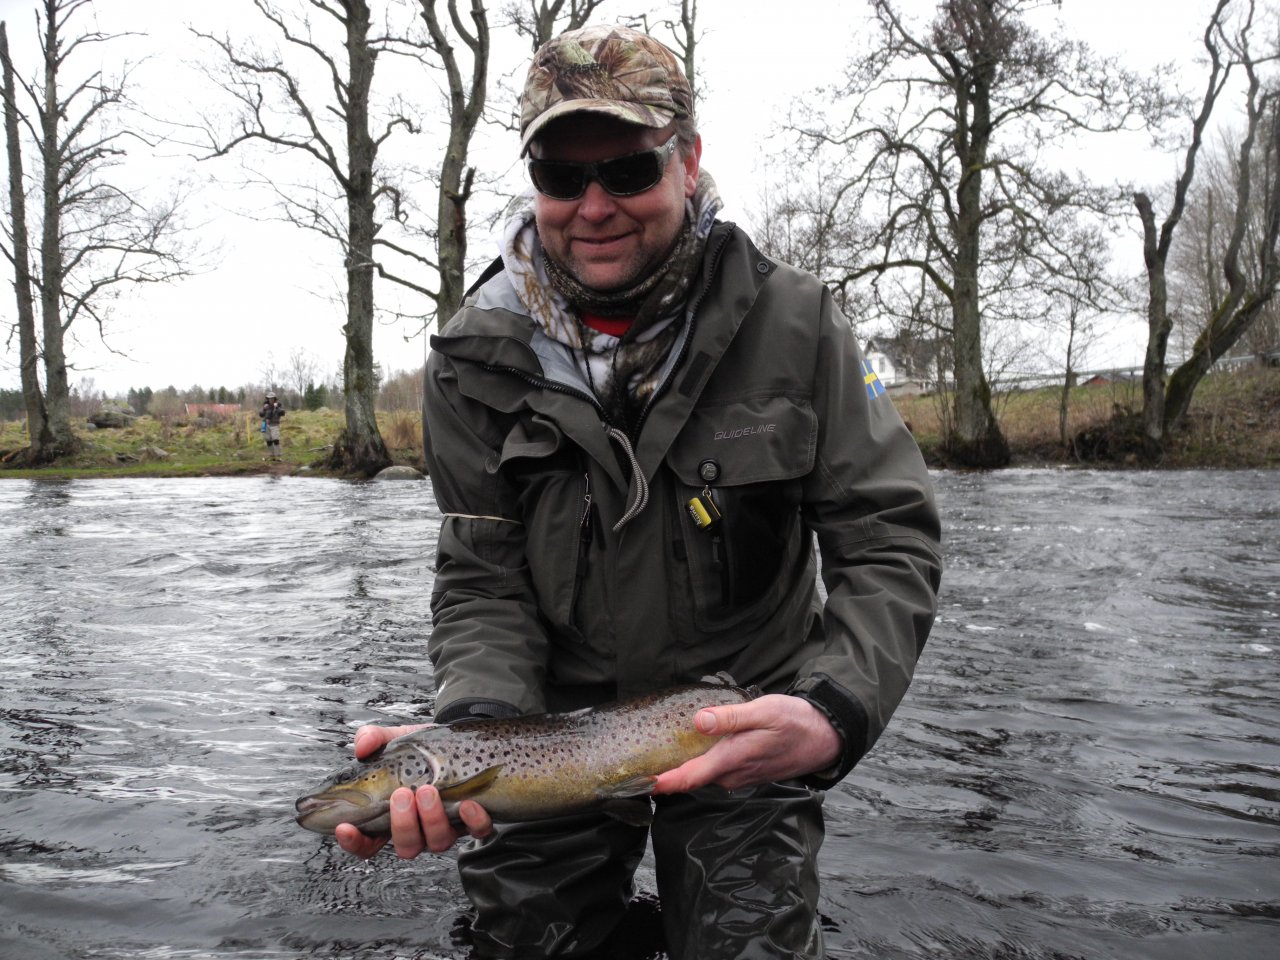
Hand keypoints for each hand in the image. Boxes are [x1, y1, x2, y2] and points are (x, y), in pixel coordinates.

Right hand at [333, 722, 494, 859]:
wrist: (455, 739)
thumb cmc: (418, 748)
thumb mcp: (394, 739)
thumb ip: (373, 739)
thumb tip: (361, 746)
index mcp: (391, 816)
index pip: (366, 842)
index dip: (354, 842)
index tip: (345, 827)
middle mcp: (418, 829)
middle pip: (406, 847)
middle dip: (403, 824)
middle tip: (402, 794)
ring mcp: (446, 827)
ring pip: (438, 842)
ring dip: (432, 820)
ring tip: (429, 790)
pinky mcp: (474, 821)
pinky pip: (477, 831)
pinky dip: (473, 821)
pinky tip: (468, 803)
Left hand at [649, 694, 841, 794]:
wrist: (824, 737)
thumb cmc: (794, 721)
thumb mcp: (763, 711)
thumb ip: (730, 718)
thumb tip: (698, 721)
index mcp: (732, 759)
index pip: (689, 777)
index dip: (661, 783)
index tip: (637, 784)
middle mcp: (732, 775)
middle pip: (691, 778)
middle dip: (666, 775)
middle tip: (637, 766)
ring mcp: (740, 776)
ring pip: (704, 776)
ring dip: (684, 770)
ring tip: (658, 757)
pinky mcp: (747, 773)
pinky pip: (717, 773)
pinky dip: (701, 765)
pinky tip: (694, 751)